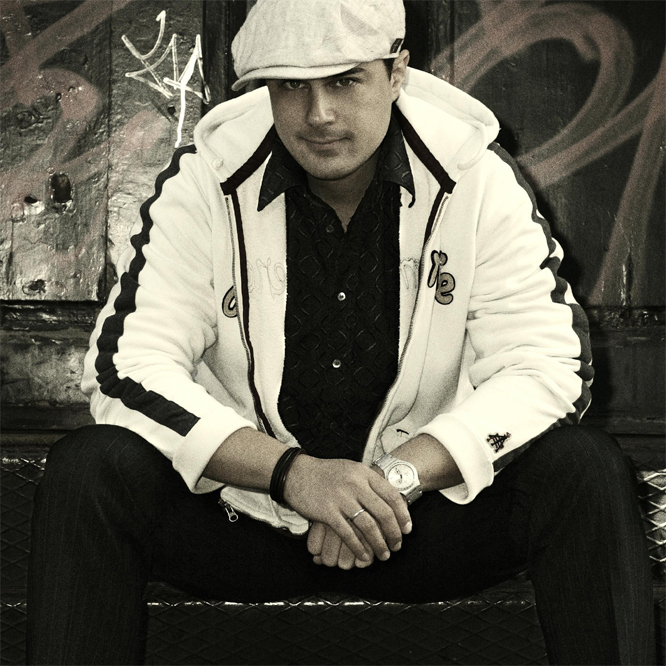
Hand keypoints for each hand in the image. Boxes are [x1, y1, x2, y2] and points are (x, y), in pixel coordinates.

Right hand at [283, 456, 411, 562]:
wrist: (297, 473)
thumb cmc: (325, 473)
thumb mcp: (351, 469)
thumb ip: (369, 482)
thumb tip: (390, 500)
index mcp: (364, 473)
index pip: (392, 495)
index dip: (403, 514)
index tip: (407, 529)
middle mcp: (355, 484)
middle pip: (384, 513)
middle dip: (394, 533)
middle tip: (397, 545)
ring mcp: (341, 498)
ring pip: (368, 526)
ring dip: (379, 544)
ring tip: (383, 555)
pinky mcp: (327, 512)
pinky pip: (348, 534)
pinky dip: (359, 548)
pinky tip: (363, 555)